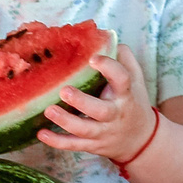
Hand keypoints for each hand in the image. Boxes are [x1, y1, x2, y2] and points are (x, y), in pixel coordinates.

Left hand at [40, 52, 158, 162]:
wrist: (141, 140)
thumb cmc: (133, 102)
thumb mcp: (136, 79)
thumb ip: (124, 58)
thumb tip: (104, 37)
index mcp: (126, 94)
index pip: (122, 80)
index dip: (109, 68)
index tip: (93, 58)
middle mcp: (115, 114)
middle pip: (101, 111)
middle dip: (82, 102)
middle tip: (64, 90)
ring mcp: (104, 132)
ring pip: (85, 130)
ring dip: (66, 121)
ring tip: (48, 110)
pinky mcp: (93, 145)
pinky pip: (74, 146)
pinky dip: (57, 142)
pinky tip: (41, 134)